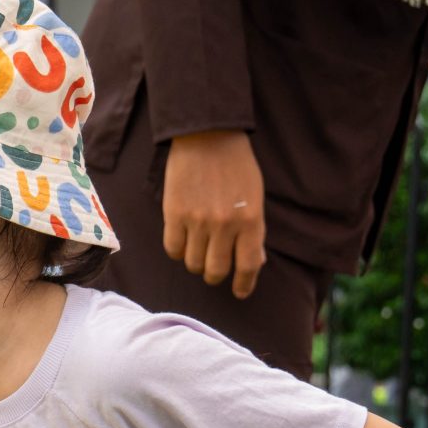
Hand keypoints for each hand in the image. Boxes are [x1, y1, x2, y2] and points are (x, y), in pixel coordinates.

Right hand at [163, 130, 265, 298]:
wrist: (207, 135)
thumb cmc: (236, 166)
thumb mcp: (255, 197)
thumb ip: (254, 230)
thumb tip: (252, 262)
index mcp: (250, 220)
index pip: (248, 266)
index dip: (244, 284)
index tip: (239, 292)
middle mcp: (225, 224)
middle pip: (216, 271)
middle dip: (215, 275)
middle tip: (214, 268)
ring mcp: (198, 220)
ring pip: (193, 263)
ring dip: (196, 262)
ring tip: (198, 249)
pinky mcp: (174, 214)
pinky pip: (173, 249)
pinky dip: (178, 250)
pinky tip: (183, 240)